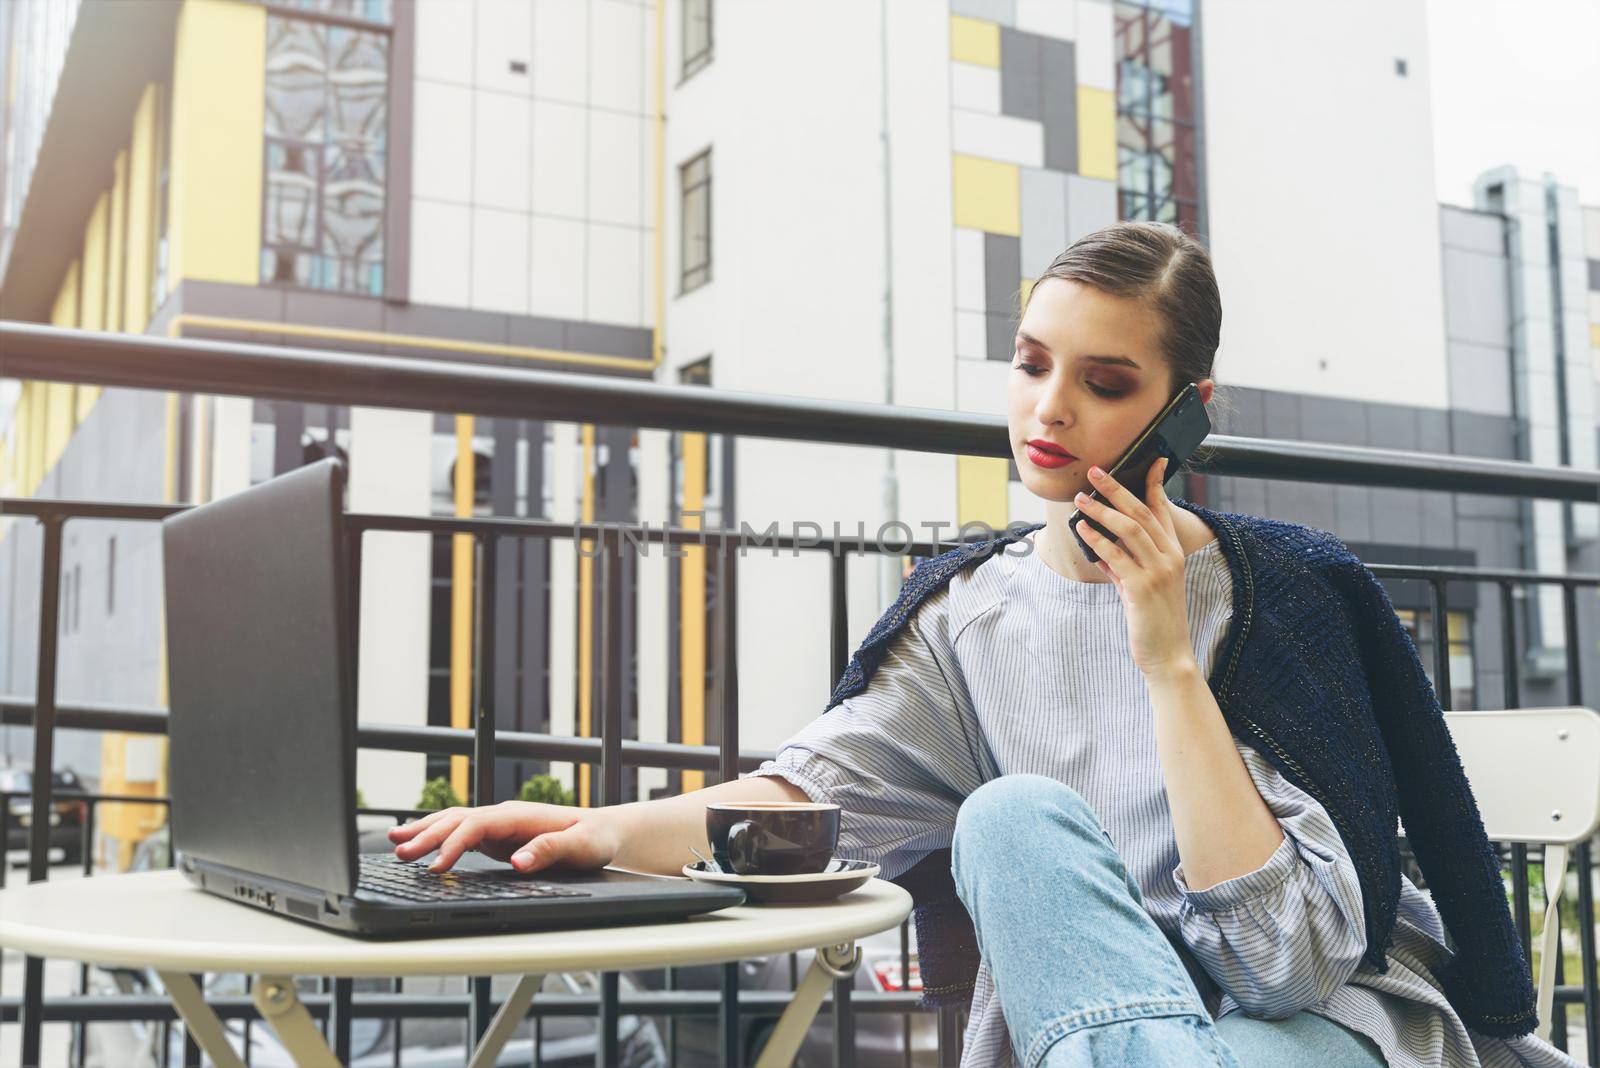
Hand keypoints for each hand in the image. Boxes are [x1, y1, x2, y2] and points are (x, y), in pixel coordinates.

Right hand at [386, 801, 620, 873]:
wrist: (605, 830)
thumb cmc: (595, 839)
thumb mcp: (582, 847)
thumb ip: (550, 851)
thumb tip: (518, 861)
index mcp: (520, 816)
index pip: (476, 826)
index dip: (452, 845)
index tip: (435, 867)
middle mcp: (505, 816)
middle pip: (457, 820)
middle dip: (426, 836)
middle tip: (398, 853)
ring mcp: (499, 825)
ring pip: (454, 822)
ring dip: (424, 831)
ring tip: (393, 841)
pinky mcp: (498, 837)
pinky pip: (460, 833)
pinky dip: (437, 836)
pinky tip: (419, 843)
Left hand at [1073, 458, 1198, 678]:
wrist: (1168, 655)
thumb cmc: (1154, 621)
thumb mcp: (1139, 589)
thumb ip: (1123, 569)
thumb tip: (1101, 553)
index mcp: (1173, 553)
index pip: (1163, 510)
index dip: (1155, 483)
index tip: (1151, 460)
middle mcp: (1169, 557)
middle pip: (1142, 512)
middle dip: (1117, 489)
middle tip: (1095, 472)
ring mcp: (1158, 571)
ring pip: (1129, 528)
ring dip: (1102, 510)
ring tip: (1081, 499)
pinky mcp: (1142, 587)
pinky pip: (1116, 556)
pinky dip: (1097, 540)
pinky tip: (1082, 530)